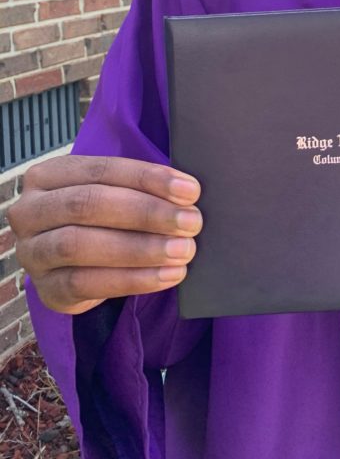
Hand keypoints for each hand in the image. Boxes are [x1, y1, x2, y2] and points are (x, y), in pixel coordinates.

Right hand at [8, 156, 201, 314]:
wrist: (72, 264)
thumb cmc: (102, 217)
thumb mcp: (113, 193)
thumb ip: (141, 188)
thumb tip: (188, 192)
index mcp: (48, 175)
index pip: (103, 169)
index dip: (148, 179)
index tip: (190, 190)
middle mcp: (30, 210)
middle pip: (89, 204)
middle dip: (147, 213)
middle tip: (191, 222)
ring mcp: (32, 252)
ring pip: (81, 245)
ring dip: (140, 248)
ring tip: (183, 251)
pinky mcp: (45, 289)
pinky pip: (86, 284)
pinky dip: (132, 280)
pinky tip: (166, 275)